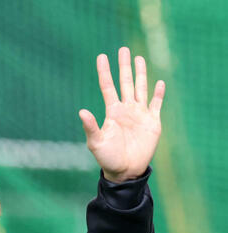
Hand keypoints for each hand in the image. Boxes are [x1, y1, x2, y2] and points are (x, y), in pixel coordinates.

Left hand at [79, 46, 164, 182]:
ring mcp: (140, 114)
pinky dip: (159, 94)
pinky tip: (160, 83)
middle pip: (125, 82)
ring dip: (140, 74)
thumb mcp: (97, 143)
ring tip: (139, 58)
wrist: (126, 171)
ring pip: (141, 88)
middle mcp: (126, 110)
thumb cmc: (108, 159)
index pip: (108, 87)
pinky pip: (156, 104)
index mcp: (112, 112)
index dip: (104, 72)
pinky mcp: (152, 122)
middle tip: (123, 50)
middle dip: (124, 66)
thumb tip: (81, 111)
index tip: (101, 56)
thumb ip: (91, 127)